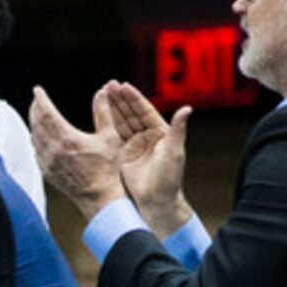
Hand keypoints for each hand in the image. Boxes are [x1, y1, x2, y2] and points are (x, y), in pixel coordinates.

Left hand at [29, 85, 129, 216]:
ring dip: (34, 123)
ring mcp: (48, 162)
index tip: (37, 90)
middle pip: (37, 123)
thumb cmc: (107, 169)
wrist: (99, 197)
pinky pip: (36, 151)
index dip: (41, 99)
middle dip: (35, 109)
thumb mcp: (110, 137)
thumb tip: (102, 92)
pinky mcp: (47, 172)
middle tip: (36, 100)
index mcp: (67, 139)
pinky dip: (36, 139)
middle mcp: (53, 150)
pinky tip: (40, 135)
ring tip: (37, 115)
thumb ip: (104, 112)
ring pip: (34, 137)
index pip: (47, 113)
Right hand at [100, 82, 193, 230]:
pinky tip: (99, 112)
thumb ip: (178, 129)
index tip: (124, 86)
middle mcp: (145, 136)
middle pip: (131, 113)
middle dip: (121, 99)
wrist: (156, 201)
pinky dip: (106, 124)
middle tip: (109, 85)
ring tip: (102, 93)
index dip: (134, 99)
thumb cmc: (170, 178)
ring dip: (112, 108)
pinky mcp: (122, 155)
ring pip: (121, 122)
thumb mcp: (174, 151)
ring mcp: (133, 145)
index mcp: (159, 132)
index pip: (144, 111)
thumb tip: (187, 108)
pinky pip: (113, 136)